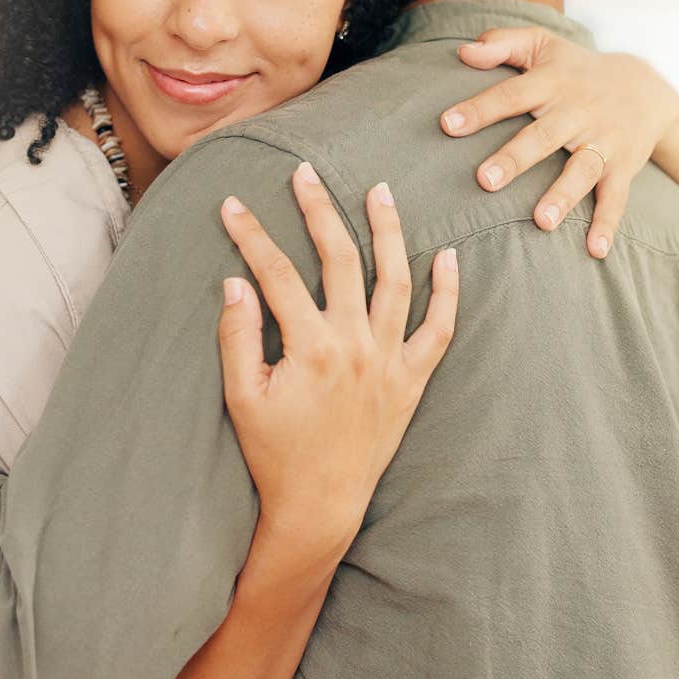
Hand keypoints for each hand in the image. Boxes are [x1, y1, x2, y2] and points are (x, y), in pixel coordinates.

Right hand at [215, 163, 458, 557]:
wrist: (320, 504)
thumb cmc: (275, 453)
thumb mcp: (242, 397)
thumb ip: (238, 335)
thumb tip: (236, 280)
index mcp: (312, 347)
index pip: (277, 273)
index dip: (251, 235)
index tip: (231, 205)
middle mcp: (357, 345)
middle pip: (341, 259)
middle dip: (320, 210)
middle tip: (305, 174)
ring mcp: (390, 360)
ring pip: (396, 280)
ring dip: (388, 231)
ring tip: (379, 190)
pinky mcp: (412, 379)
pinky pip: (439, 328)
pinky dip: (446, 291)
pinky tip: (446, 256)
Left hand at [439, 27, 678, 259]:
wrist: (646, 86)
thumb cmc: (575, 69)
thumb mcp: (542, 45)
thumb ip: (502, 44)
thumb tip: (463, 52)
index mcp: (552, 83)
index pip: (512, 95)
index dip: (480, 109)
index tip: (448, 124)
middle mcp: (577, 112)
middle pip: (544, 136)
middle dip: (515, 158)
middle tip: (484, 181)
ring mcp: (603, 141)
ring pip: (582, 170)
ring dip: (563, 196)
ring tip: (541, 222)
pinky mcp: (623, 166)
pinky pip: (616, 197)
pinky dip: (608, 223)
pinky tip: (595, 251)